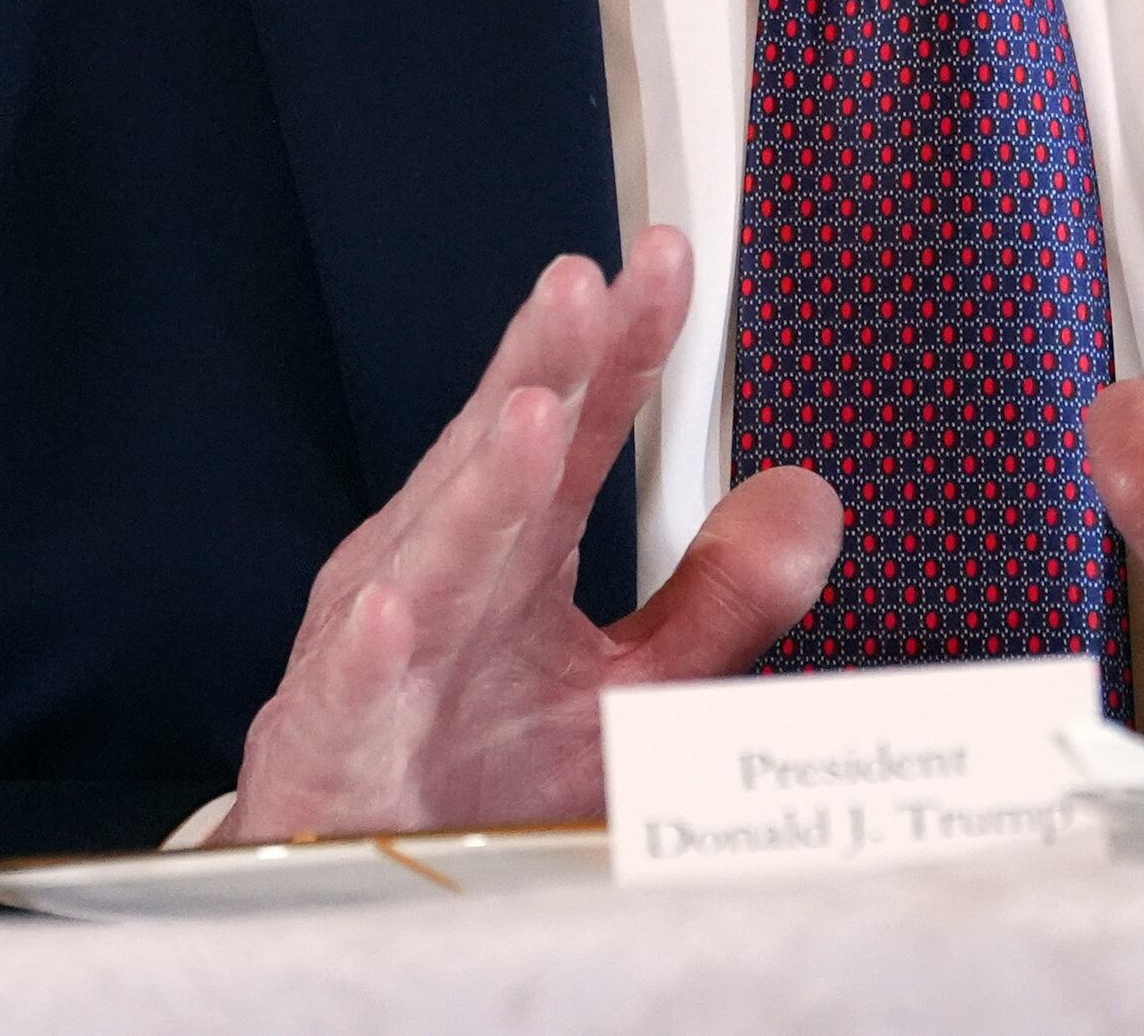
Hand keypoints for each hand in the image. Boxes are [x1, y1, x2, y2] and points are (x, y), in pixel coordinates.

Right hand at [222, 226, 842, 838]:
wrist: (364, 883)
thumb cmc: (481, 775)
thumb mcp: (631, 686)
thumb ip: (722, 596)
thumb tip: (809, 500)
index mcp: (514, 548)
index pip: (578, 424)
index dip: (621, 343)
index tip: (666, 259)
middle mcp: (446, 574)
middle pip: (499, 458)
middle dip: (539, 370)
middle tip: (582, 289)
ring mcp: (385, 652)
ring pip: (433, 557)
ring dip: (480, 487)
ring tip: (534, 420)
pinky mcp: (334, 740)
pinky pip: (352, 693)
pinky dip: (372, 652)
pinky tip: (396, 611)